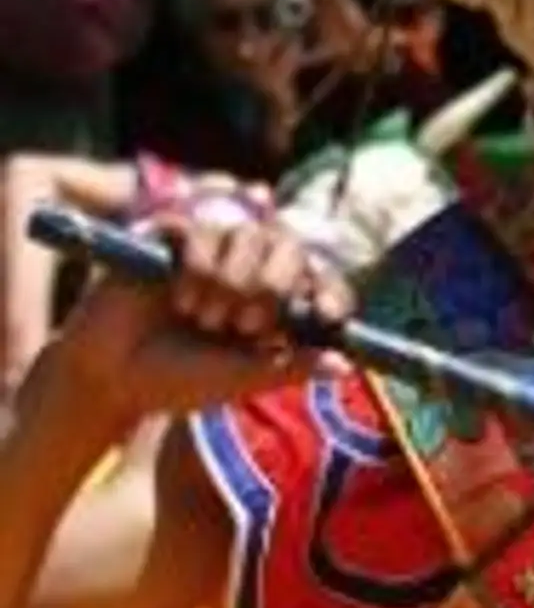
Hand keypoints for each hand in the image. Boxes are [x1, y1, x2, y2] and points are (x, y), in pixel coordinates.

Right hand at [48, 213, 353, 427]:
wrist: (114, 377)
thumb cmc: (178, 381)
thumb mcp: (241, 378)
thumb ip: (290, 366)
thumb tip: (347, 366)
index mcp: (274, 302)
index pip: (319, 278)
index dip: (331, 291)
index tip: (328, 315)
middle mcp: (248, 268)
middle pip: (289, 244)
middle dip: (274, 284)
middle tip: (248, 325)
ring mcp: (210, 248)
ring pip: (247, 233)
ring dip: (231, 281)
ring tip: (205, 319)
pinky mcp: (169, 235)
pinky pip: (201, 226)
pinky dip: (198, 265)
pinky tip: (181, 299)